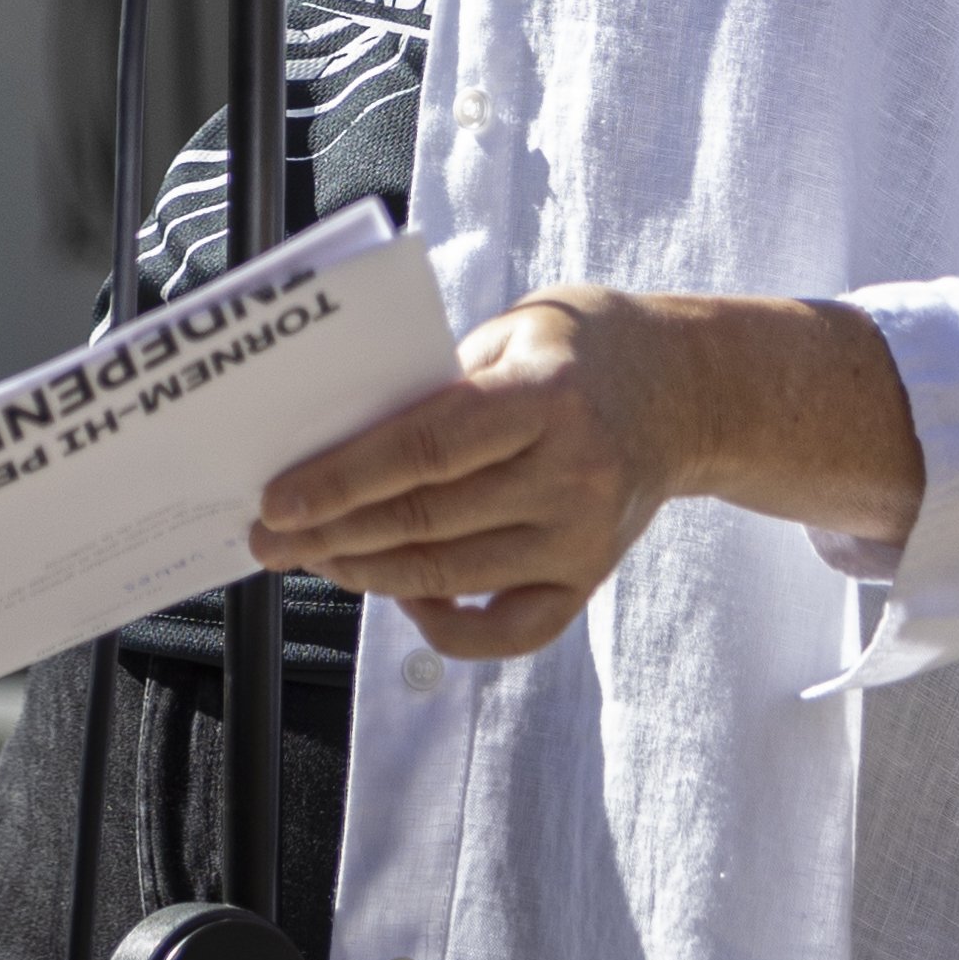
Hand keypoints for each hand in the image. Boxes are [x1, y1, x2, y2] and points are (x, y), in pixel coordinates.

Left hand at [247, 290, 927, 662]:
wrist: (689, 390)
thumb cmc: (585, 347)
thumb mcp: (517, 329)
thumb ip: (441, 383)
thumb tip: (343, 439)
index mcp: (546, 395)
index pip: (424, 448)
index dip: (342, 478)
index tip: (278, 499)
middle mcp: (572, 473)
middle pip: (427, 519)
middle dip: (333, 533)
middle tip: (269, 536)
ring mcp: (583, 536)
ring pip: (451, 576)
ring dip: (368, 573)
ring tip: (315, 557)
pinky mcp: (589, 578)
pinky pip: (507, 630)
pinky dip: (445, 626)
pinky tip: (403, 598)